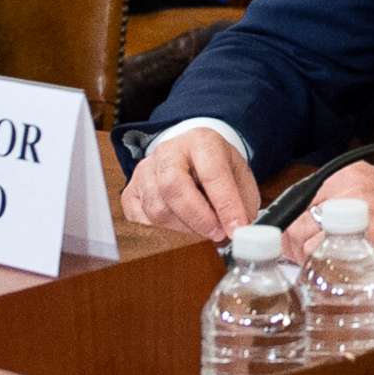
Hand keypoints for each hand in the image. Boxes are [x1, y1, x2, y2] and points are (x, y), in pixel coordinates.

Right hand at [121, 127, 258, 241]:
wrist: (191, 159)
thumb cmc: (215, 169)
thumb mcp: (239, 176)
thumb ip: (242, 202)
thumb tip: (241, 230)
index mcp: (201, 141)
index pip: (212, 173)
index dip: (226, 205)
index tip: (236, 228)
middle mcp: (168, 151)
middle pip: (173, 186)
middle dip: (198, 218)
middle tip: (217, 233)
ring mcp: (145, 170)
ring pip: (157, 209)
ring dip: (184, 228)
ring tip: (203, 227)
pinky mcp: (131, 191)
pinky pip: (142, 220)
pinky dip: (164, 230)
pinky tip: (181, 224)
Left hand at [280, 163, 373, 277]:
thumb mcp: (373, 200)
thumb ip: (341, 207)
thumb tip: (304, 232)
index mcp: (345, 173)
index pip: (295, 200)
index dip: (291, 228)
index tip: (294, 246)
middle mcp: (345, 183)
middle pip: (293, 219)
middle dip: (294, 246)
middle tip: (307, 264)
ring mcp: (352, 205)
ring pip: (301, 237)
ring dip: (307, 259)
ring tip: (327, 267)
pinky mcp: (361, 230)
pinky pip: (321, 253)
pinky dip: (323, 267)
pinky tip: (338, 271)